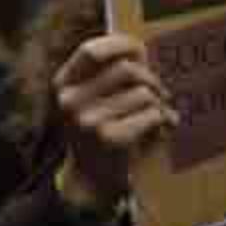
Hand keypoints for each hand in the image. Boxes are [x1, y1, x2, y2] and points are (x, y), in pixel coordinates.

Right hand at [52, 34, 178, 211]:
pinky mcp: (111, 139)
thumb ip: (106, 74)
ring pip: (143, 93)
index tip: (140, 51)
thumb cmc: (97, 132)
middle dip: (151, 79)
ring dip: (159, 103)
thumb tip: (140, 50)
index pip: (91, 50)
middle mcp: (71, 100)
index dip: (119, 45)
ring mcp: (89, 120)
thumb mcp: (89, 99)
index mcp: (63, 84)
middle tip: (160, 93)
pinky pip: (151, 115)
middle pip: (126, 69)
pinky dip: (162, 120)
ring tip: (159, 115)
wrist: (90, 180)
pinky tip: (160, 128)